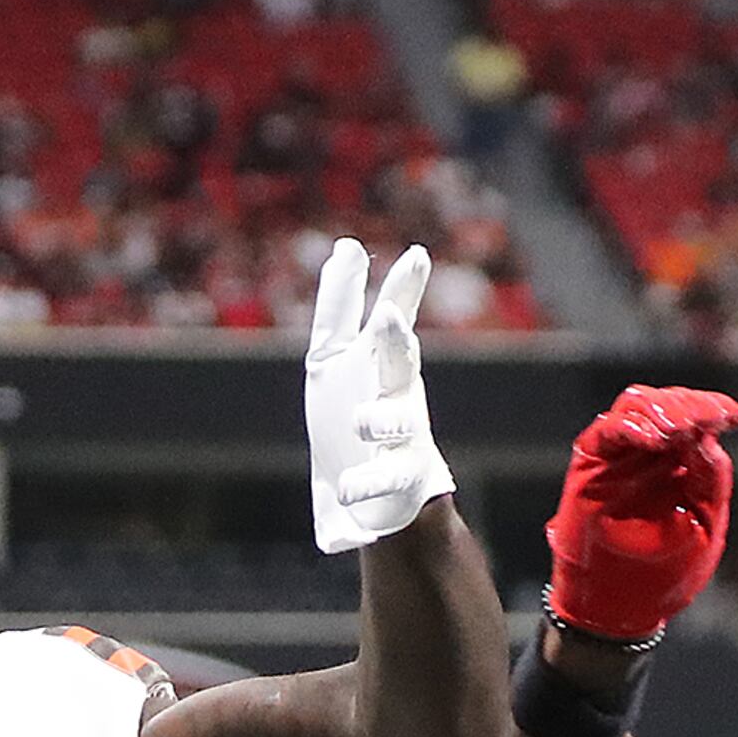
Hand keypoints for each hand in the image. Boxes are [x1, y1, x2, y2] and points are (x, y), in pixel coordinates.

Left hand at [303, 239, 452, 552]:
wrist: (374, 491)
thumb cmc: (352, 414)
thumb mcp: (333, 359)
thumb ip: (340, 307)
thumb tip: (348, 245)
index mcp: (376, 361)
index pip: (380, 322)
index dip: (393, 289)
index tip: (403, 255)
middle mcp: (397, 392)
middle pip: (399, 363)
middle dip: (394, 342)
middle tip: (388, 318)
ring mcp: (404, 437)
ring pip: (398, 423)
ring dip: (381, 420)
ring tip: (363, 423)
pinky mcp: (403, 479)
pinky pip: (385, 478)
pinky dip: (365, 484)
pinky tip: (347, 490)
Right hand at [547, 385, 737, 643]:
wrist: (619, 608)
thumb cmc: (662, 571)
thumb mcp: (704, 526)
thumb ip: (709, 481)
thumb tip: (710, 437)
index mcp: (680, 461)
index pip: (697, 418)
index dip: (717, 410)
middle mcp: (648, 451)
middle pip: (668, 403)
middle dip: (693, 405)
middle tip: (712, 418)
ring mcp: (618, 454)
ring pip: (637, 405)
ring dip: (664, 410)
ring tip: (682, 429)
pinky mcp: (590, 464)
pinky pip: (608, 431)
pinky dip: (632, 428)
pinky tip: (656, 440)